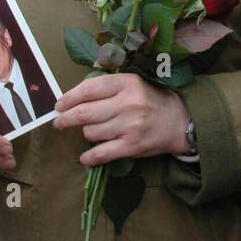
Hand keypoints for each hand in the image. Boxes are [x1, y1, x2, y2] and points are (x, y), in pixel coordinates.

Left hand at [53, 73, 190, 166]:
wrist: (180, 121)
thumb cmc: (152, 100)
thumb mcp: (134, 83)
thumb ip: (108, 85)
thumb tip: (74, 95)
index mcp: (127, 83)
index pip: (88, 89)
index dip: (68, 97)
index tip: (59, 105)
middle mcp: (127, 103)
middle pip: (84, 113)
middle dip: (65, 119)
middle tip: (59, 122)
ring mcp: (129, 126)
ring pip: (90, 132)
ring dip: (85, 134)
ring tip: (89, 132)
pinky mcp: (132, 146)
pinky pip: (101, 154)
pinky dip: (89, 157)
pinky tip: (85, 157)